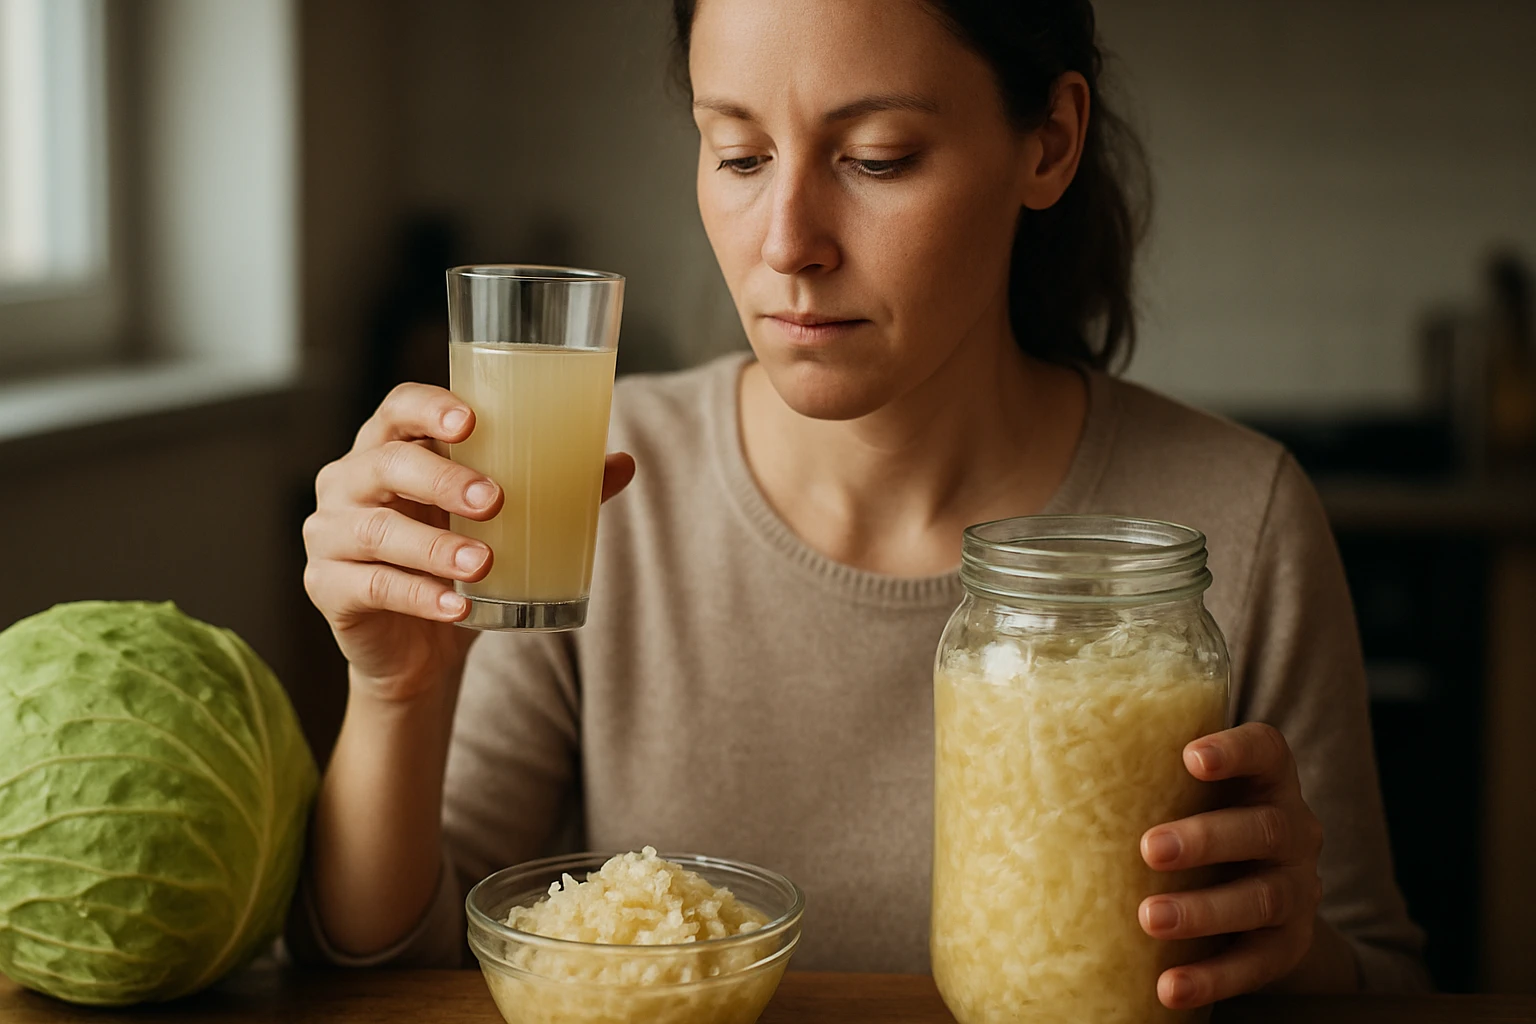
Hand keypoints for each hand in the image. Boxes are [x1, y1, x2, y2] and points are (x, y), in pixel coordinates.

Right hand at [302, 383, 635, 701]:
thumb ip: (556, 490)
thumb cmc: (462, 565)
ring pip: (376, 530)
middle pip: (384, 463)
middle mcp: (349, 482)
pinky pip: (371, 586)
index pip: (396, 409)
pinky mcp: (327, 587)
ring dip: (435, 546)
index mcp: (390, 450)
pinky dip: (419, 596)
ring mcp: (330, 535)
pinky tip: (457, 606)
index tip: (470, 421)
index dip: (427, 408)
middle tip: (494, 499)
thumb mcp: (506, 525)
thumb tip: (623, 462)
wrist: (420, 652)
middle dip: (440, 478)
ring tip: (485, 562)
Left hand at [1137, 722, 1338, 1008]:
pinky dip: (1212, 977)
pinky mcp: (1288, 945)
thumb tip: (1028, 770)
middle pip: (1262, 829)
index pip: (1265, 751)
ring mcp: (1298, 889)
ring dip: (1204, 910)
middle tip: (1150, 849)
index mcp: (1267, 781)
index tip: (1191, 757)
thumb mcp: (1184, 791)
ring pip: (1261, 898)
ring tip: (1149, 918)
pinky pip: (1255, 964)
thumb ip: (1138, 772)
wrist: (1264, 899)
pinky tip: (1169, 987)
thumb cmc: (1200, 821)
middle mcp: (1293, 831)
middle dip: (1205, 839)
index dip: (1234, 750)